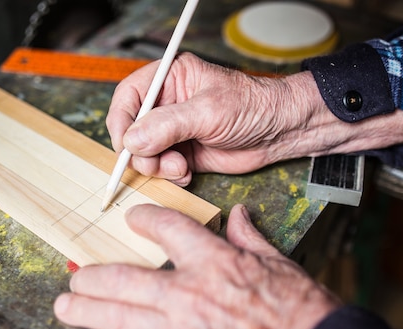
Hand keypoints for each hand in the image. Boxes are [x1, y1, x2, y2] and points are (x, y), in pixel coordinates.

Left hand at [53, 204, 340, 328]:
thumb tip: (239, 214)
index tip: (133, 220)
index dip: (144, 220)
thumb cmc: (302, 311)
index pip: (167, 229)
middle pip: (123, 277)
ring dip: (84, 309)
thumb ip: (250, 238)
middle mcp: (186, 294)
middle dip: (94, 275)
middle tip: (80, 274)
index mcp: (213, 262)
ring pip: (116, 317)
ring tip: (65, 304)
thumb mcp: (278, 263)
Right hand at [107, 53, 402, 185]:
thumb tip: (133, 139)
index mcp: (170, 79)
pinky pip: (163, 168)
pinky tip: (187, 172)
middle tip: (158, 161)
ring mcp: (176, 131)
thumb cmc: (253, 107)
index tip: (125, 144)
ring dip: (157, 166)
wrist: (281, 132)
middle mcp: (169, 104)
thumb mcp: (209, 111)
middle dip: (141, 150)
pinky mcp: (185, 153)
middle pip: (132, 129)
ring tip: (179, 166)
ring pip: (146, 153)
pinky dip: (170, 176)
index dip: (121, 120)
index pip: (129, 96)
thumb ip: (168, 124)